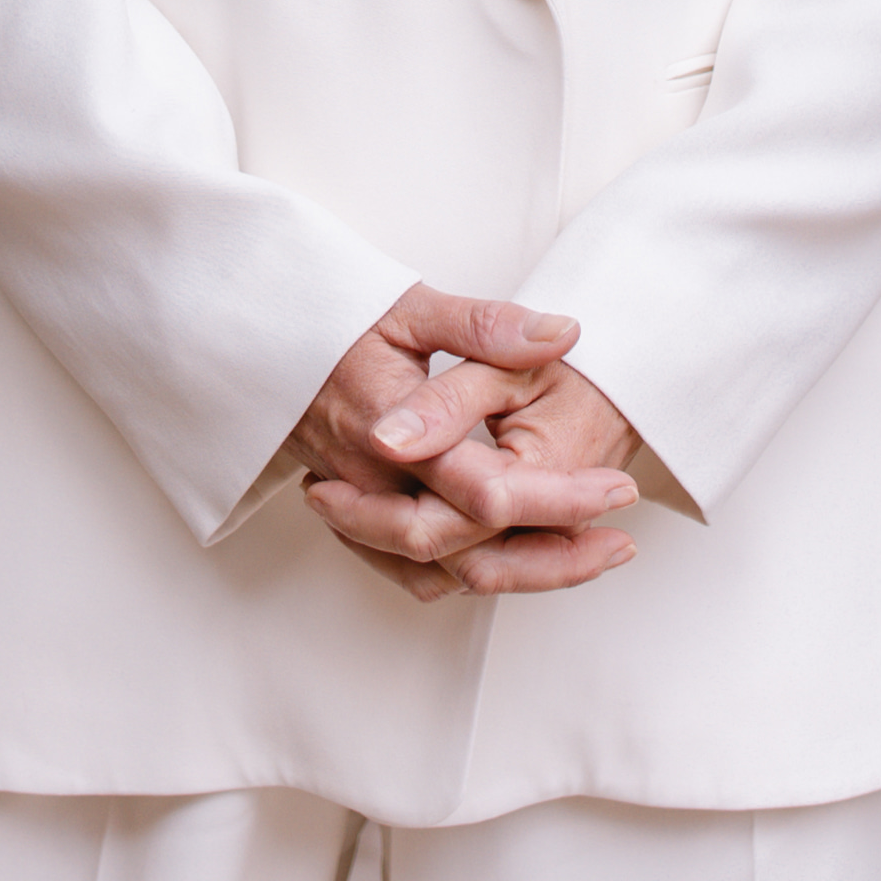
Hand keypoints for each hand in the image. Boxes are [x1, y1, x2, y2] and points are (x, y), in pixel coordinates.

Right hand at [291, 288, 638, 604]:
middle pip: (469, 550)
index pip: (485, 490)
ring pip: (444, 573)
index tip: (617, 490)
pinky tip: (520, 557)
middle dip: (552, 558)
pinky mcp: (356, 518)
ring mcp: (360, 508)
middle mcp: (372, 482)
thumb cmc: (336, 318)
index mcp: (390, 429)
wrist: (260, 342)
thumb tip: (561, 333)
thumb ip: (485, 325)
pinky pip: (412, 571)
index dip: (559, 497)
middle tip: (620, 543)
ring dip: (521, 575)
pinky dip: (470, 574)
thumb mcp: (411, 305)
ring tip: (589, 557)